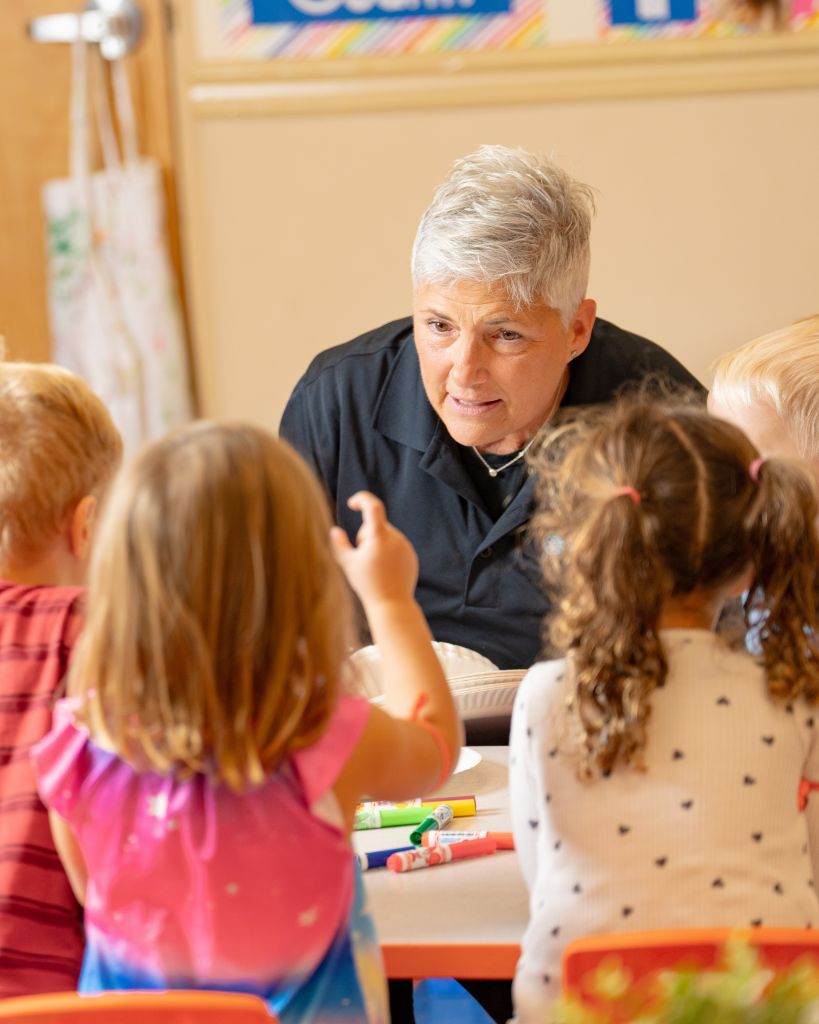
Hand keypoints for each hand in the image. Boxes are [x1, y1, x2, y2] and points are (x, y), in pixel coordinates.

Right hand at [330, 492, 418, 608]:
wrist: (392, 603)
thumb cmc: (368, 584)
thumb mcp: (348, 564)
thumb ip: (339, 544)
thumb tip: (335, 530)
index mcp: (379, 536)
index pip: (373, 506)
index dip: (361, 499)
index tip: (352, 503)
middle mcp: (395, 537)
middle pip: (375, 525)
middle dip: (364, 535)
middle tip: (361, 557)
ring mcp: (405, 545)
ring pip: (384, 535)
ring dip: (376, 544)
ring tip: (374, 567)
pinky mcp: (410, 554)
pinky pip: (395, 545)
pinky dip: (386, 552)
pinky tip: (384, 570)